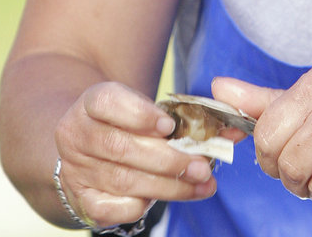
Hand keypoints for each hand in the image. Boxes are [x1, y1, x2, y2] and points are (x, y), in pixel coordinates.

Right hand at [54, 82, 215, 229]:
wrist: (88, 144)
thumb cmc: (129, 123)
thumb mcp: (148, 108)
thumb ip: (186, 115)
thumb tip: (235, 126)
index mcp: (92, 102)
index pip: (108, 102)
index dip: (140, 114)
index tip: (170, 125)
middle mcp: (77, 134)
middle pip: (122, 147)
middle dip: (168, 159)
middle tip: (202, 165)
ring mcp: (76, 170)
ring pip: (123, 180)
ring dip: (168, 185)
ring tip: (201, 183)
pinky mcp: (81, 200)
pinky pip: (112, 209)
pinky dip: (142, 204)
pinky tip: (169, 196)